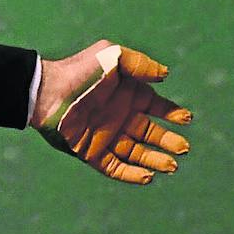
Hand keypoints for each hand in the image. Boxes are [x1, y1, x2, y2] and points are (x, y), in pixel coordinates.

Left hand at [32, 39, 191, 184]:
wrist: (47, 91)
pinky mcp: (91, 153)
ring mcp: (106, 136)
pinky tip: (148, 176)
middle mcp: (119, 117)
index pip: (157, 108)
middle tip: (183, 148)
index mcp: (126, 95)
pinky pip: (115, 168)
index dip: (173, 114)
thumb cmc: (79, 71)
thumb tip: (166, 75)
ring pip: (137, 154)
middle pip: (151, 134)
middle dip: (169, 142)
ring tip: (171, 165)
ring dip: (155, 160)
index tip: (186, 119)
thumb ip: (140, 63)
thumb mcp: (112, 56)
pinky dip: (132, 174)